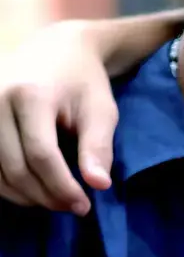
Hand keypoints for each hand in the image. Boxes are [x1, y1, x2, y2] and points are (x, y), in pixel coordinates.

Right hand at [0, 22, 122, 214]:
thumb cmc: (83, 82)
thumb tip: (99, 185)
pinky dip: (5, 183)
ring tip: (54, 201)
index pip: (41, 155)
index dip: (61, 187)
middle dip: (44, 195)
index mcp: (30, 95)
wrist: (55, 48)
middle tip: (72, 208)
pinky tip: (30, 190)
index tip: (83, 206)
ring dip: (24, 195)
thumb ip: (98, 147)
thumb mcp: (101, 111)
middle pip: (14, 166)